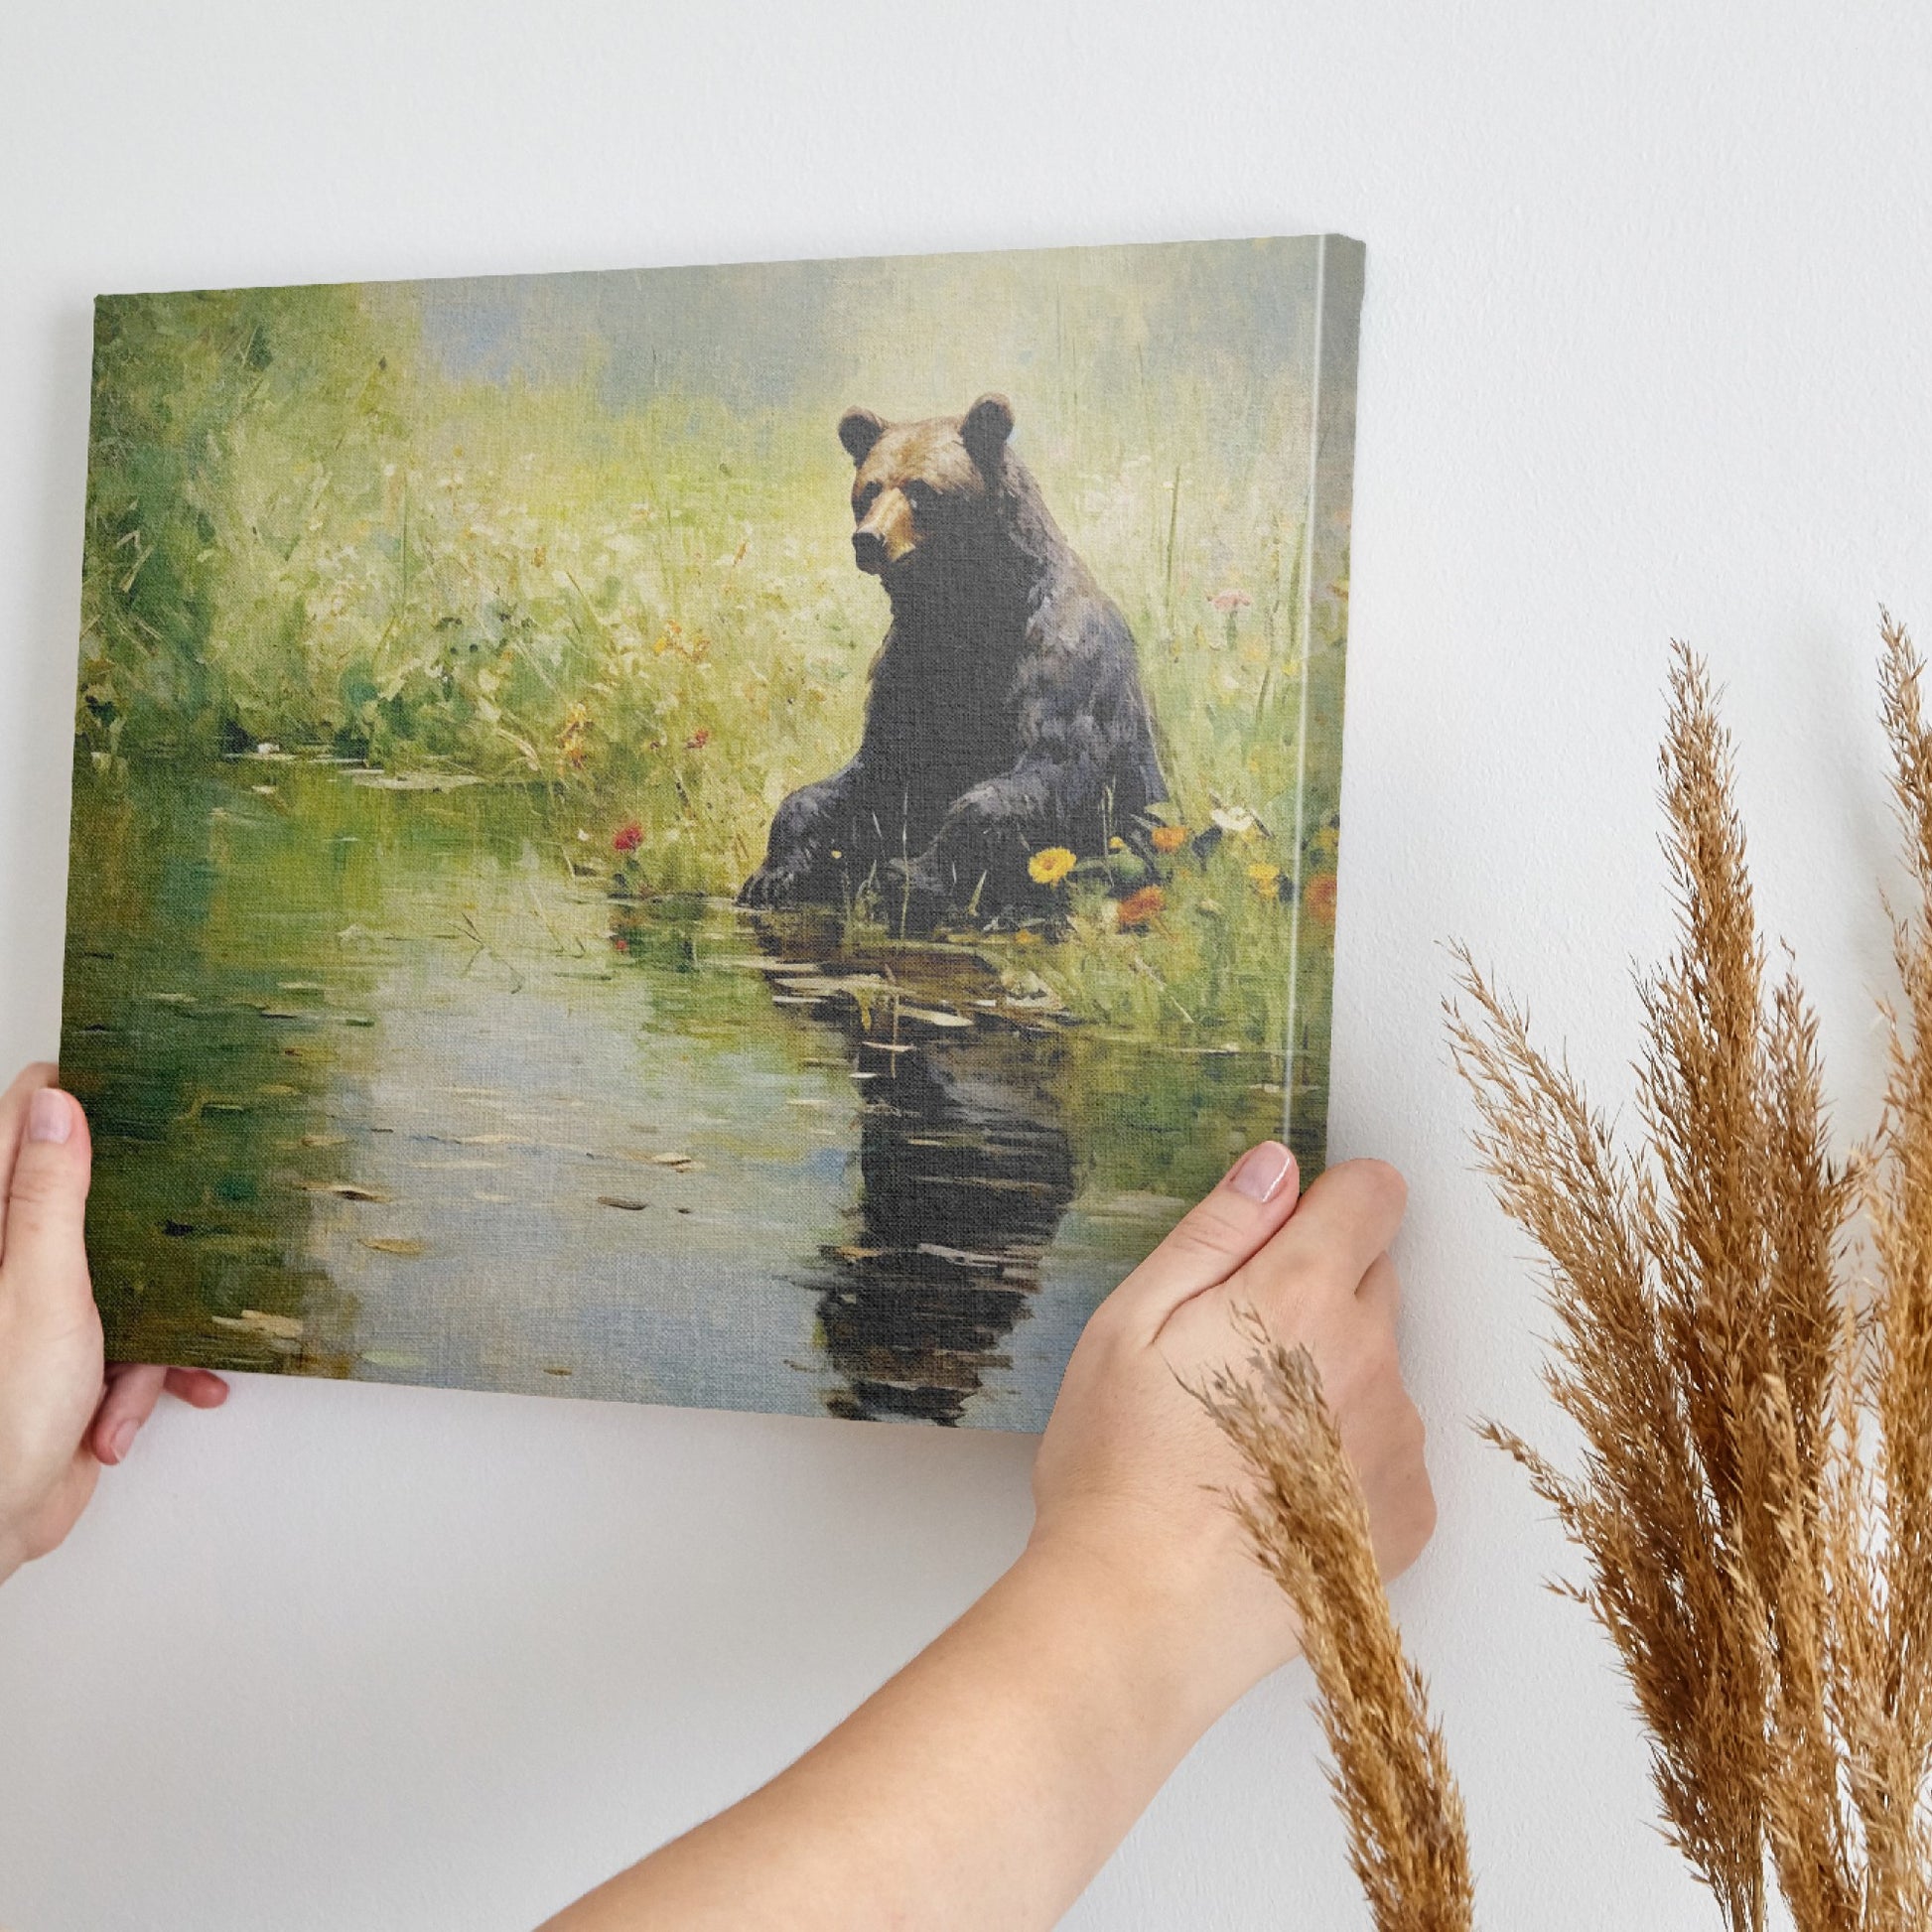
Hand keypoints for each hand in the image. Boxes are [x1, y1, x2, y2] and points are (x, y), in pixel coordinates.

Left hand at [0, 1063, 227, 1582]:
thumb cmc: (2, 1414)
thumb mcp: (41, 1288)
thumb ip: (49, 1195)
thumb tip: (57, 1104)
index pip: (24, 1121)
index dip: (76, 1096)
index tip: (134, 1082)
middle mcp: (13, 1257)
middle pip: (90, 1193)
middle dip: (147, 1216)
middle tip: (189, 1198)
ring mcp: (44, 1306)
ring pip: (128, 1269)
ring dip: (155, 1320)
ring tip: (153, 1361)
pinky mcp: (74, 1353)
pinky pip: (135, 1337)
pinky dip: (148, 1373)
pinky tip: (143, 1406)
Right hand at [1028, 1144, 1433, 1722]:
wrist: (1143, 1617)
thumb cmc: (1119, 1469)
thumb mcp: (1130, 1323)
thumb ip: (1215, 1233)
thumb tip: (1275, 1167)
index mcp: (1301, 1295)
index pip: (1374, 1195)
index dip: (1328, 1201)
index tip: (1281, 1237)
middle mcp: (1372, 1358)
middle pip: (1375, 1279)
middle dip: (1318, 1292)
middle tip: (1232, 1353)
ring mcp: (1398, 1441)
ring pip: (1379, 1368)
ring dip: (1332, 1378)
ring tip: (1244, 1439)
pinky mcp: (1408, 1515)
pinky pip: (1389, 1450)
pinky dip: (1347, 1457)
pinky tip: (1276, 1492)